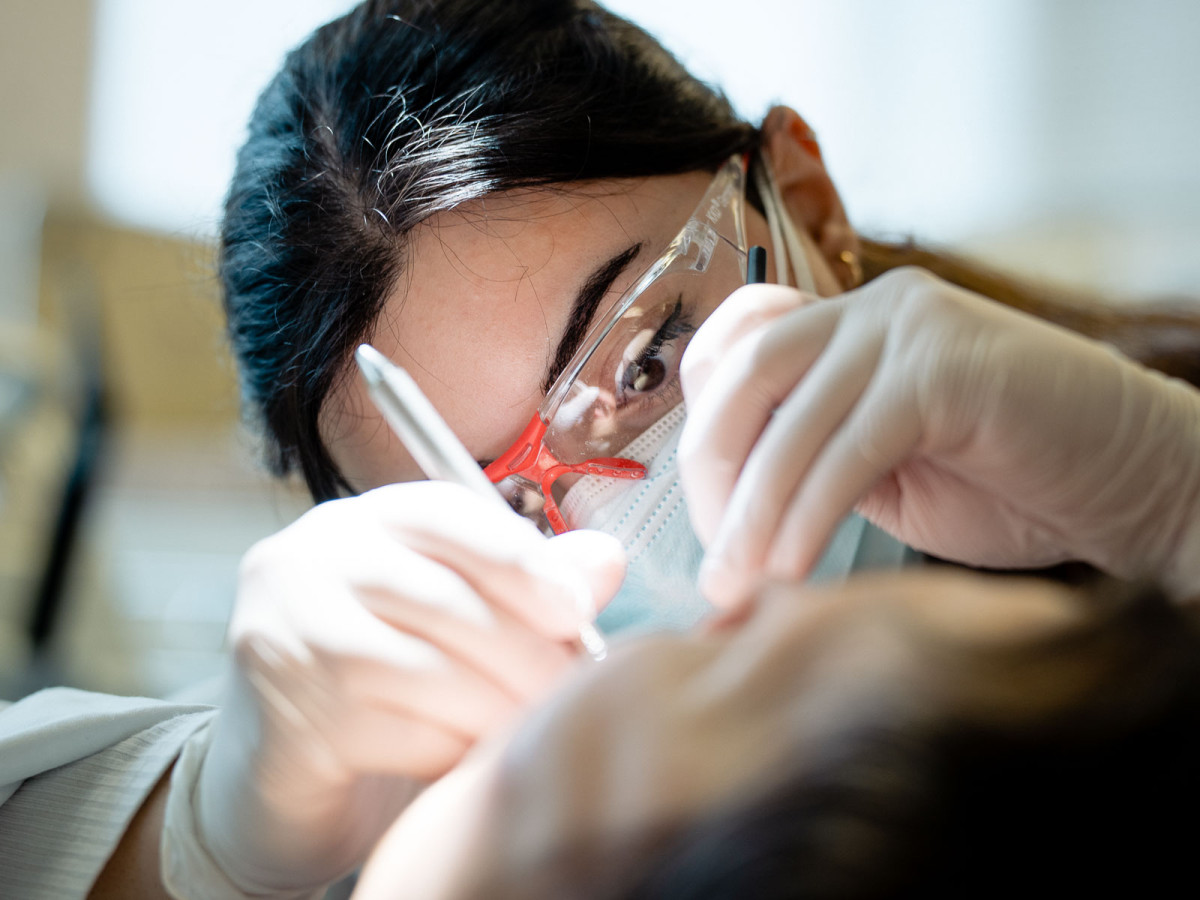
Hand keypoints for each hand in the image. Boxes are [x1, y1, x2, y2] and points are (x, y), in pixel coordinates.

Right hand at [171, 482, 623, 895]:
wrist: (275, 772)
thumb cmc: (376, 681)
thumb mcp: (446, 616)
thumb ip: (523, 582)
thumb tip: (606, 559)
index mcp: (355, 522)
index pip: (446, 513)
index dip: (522, 559)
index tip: (574, 610)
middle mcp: (308, 562)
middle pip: (447, 597)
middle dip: (528, 652)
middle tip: (574, 691)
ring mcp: (289, 638)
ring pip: (430, 670)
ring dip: (500, 708)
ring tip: (535, 728)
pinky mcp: (289, 719)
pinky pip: (406, 735)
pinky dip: (456, 752)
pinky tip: (473, 761)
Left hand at [680, 267, 1199, 604]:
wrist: (1133, 483)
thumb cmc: (1012, 484)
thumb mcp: (885, 471)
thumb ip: (813, 463)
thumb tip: (728, 519)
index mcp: (852, 325)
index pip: (738, 347)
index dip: (705, 427)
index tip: (710, 515)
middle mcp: (873, 309)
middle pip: (744, 372)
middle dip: (713, 473)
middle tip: (714, 561)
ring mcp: (910, 327)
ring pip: (790, 416)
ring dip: (753, 512)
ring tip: (739, 584)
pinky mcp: (943, 367)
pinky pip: (847, 448)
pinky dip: (808, 516)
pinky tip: (793, 569)